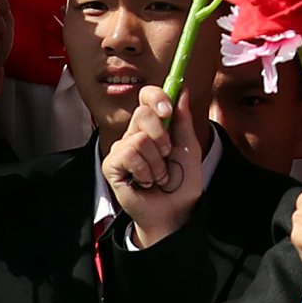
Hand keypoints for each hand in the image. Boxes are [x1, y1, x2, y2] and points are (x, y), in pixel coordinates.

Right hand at [105, 90, 203, 250]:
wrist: (175, 211)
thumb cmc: (182, 182)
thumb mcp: (189, 147)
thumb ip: (183, 120)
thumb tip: (182, 91)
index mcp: (153, 126)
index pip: (147, 97)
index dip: (156, 97)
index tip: (168, 110)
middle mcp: (134, 134)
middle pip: (142, 113)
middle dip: (162, 136)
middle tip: (167, 154)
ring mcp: (121, 150)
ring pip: (138, 139)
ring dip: (156, 162)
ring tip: (158, 175)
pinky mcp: (111, 166)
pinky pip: (127, 154)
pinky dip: (144, 170)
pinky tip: (145, 181)